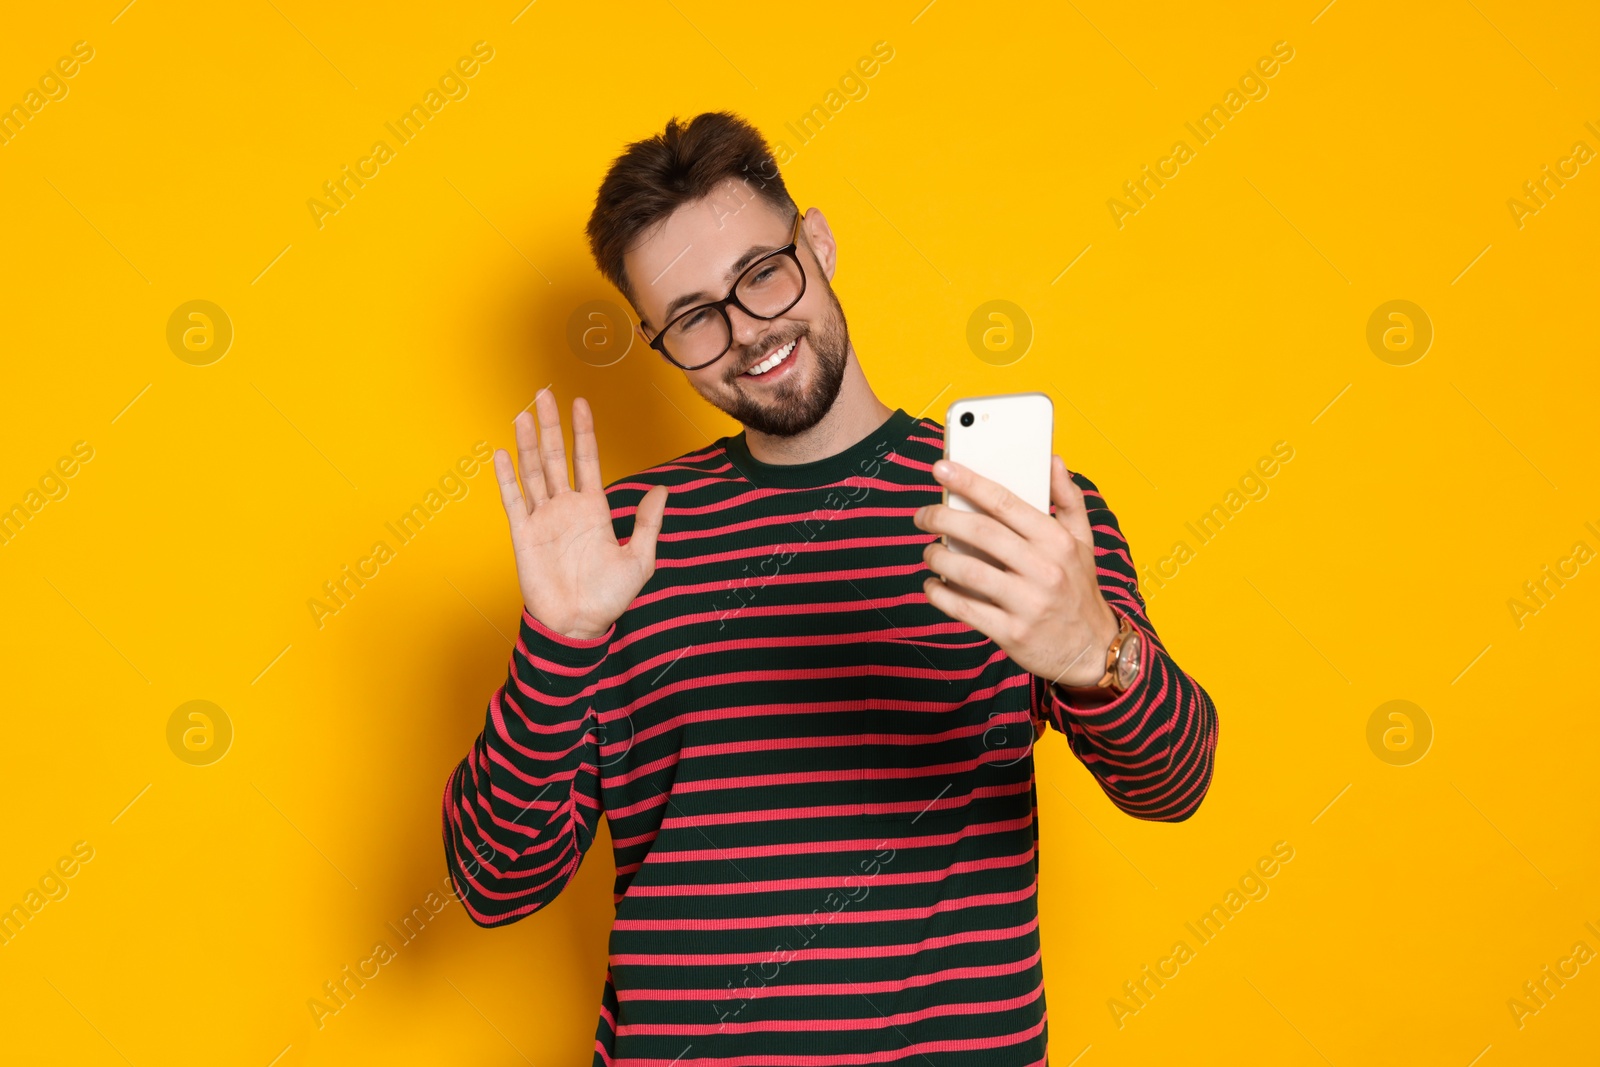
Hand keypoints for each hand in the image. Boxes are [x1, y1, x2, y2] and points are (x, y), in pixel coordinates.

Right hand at [493, 389, 668, 639]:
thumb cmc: (608, 597)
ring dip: (527, 442)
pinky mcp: (523, 534)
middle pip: (554, 456)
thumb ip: (648, 523)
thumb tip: (662, 490)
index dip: (583, 431)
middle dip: (550, 425)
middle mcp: (565, 507)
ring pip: (532, 471)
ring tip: (523, 413)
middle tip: (544, 393)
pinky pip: (512, 499)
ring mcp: (542, 518)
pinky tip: (501, 453)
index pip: (586, 459)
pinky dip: (505, 476)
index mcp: (593, 508)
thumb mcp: (640, 559)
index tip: (580, 403)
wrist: (577, 625)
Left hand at [912, 454, 1117, 687]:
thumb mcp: (1084, 541)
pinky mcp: (1011, 633)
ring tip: (930, 551)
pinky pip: (964, 609)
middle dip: (941, 518)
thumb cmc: (1079, 589)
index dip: (968, 482)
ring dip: (937, 557)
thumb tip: (1052, 459)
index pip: (1005, 502)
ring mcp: (1027, 603)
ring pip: (967, 571)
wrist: (1091, 650)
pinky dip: (940, 594)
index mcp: (1058, 541)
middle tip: (922, 516)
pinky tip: (932, 584)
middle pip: (980, 532)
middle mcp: (1044, 569)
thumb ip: (1068, 499)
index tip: (940, 468)